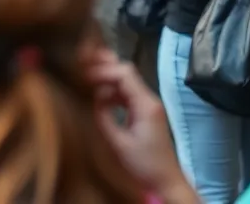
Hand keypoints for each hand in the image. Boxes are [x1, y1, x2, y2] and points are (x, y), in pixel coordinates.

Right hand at [88, 50, 191, 198]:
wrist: (166, 181)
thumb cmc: (144, 164)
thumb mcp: (118, 142)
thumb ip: (104, 116)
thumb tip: (94, 95)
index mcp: (146, 105)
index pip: (124, 74)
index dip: (103, 71)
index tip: (84, 76)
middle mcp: (150, 100)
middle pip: (127, 72)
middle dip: (105, 68)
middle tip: (83, 69)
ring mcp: (149, 105)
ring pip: (127, 81)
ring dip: (108, 78)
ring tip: (87, 78)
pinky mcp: (145, 112)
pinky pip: (128, 93)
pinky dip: (113, 90)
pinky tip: (99, 95)